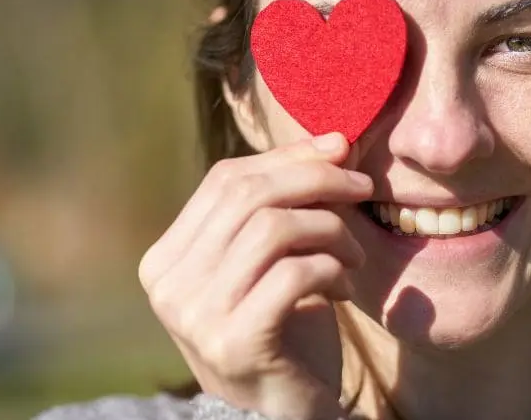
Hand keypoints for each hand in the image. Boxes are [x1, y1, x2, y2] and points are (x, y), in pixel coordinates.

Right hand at [139, 133, 370, 418]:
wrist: (286, 415)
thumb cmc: (287, 331)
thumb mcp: (277, 260)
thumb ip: (288, 204)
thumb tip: (336, 138)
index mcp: (167, 258)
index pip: (225, 180)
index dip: (287, 158)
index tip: (340, 152)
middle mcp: (169, 285)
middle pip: (248, 196)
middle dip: (317, 180)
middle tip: (363, 188)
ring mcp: (196, 316)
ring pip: (272, 229)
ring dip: (330, 230)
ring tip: (354, 257)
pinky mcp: (235, 342)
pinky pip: (292, 274)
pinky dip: (330, 269)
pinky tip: (343, 289)